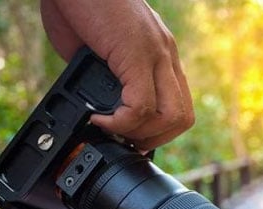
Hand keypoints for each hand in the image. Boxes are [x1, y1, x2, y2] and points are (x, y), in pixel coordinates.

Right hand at [40, 0, 193, 150]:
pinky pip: (141, 106)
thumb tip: (99, 107)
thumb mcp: (100, 50)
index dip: (157, 130)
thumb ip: (109, 78)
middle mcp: (165, 55)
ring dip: (140, 134)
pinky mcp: (137, 54)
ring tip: (111, 129)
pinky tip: (98, 118)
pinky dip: (119, 121)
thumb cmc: (79, 6)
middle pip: (183, 117)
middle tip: (123, 140)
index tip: (131, 137)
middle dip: (154, 139)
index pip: (178, 105)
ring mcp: (155, 54)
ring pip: (172, 116)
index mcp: (160, 54)